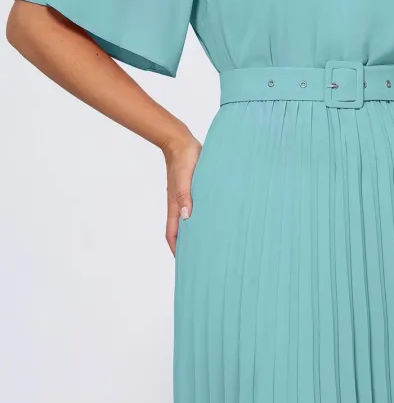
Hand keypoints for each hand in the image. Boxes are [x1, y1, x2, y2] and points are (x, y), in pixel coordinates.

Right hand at [162, 135, 202, 255]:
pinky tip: (212, 216)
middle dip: (188, 244)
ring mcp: (185, 196)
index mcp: (174, 204)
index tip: (184, 262)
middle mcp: (179, 203)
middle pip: (181, 230)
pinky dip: (201, 215)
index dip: (177, 249)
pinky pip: (195, 206)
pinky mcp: (192, 188)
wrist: (180, 140)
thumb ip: (184, 196)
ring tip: (209, 241)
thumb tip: (186, 217)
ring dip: (196, 230)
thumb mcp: (185, 178)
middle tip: (201, 257)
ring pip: (189, 219)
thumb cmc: (183, 157)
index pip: (172, 233)